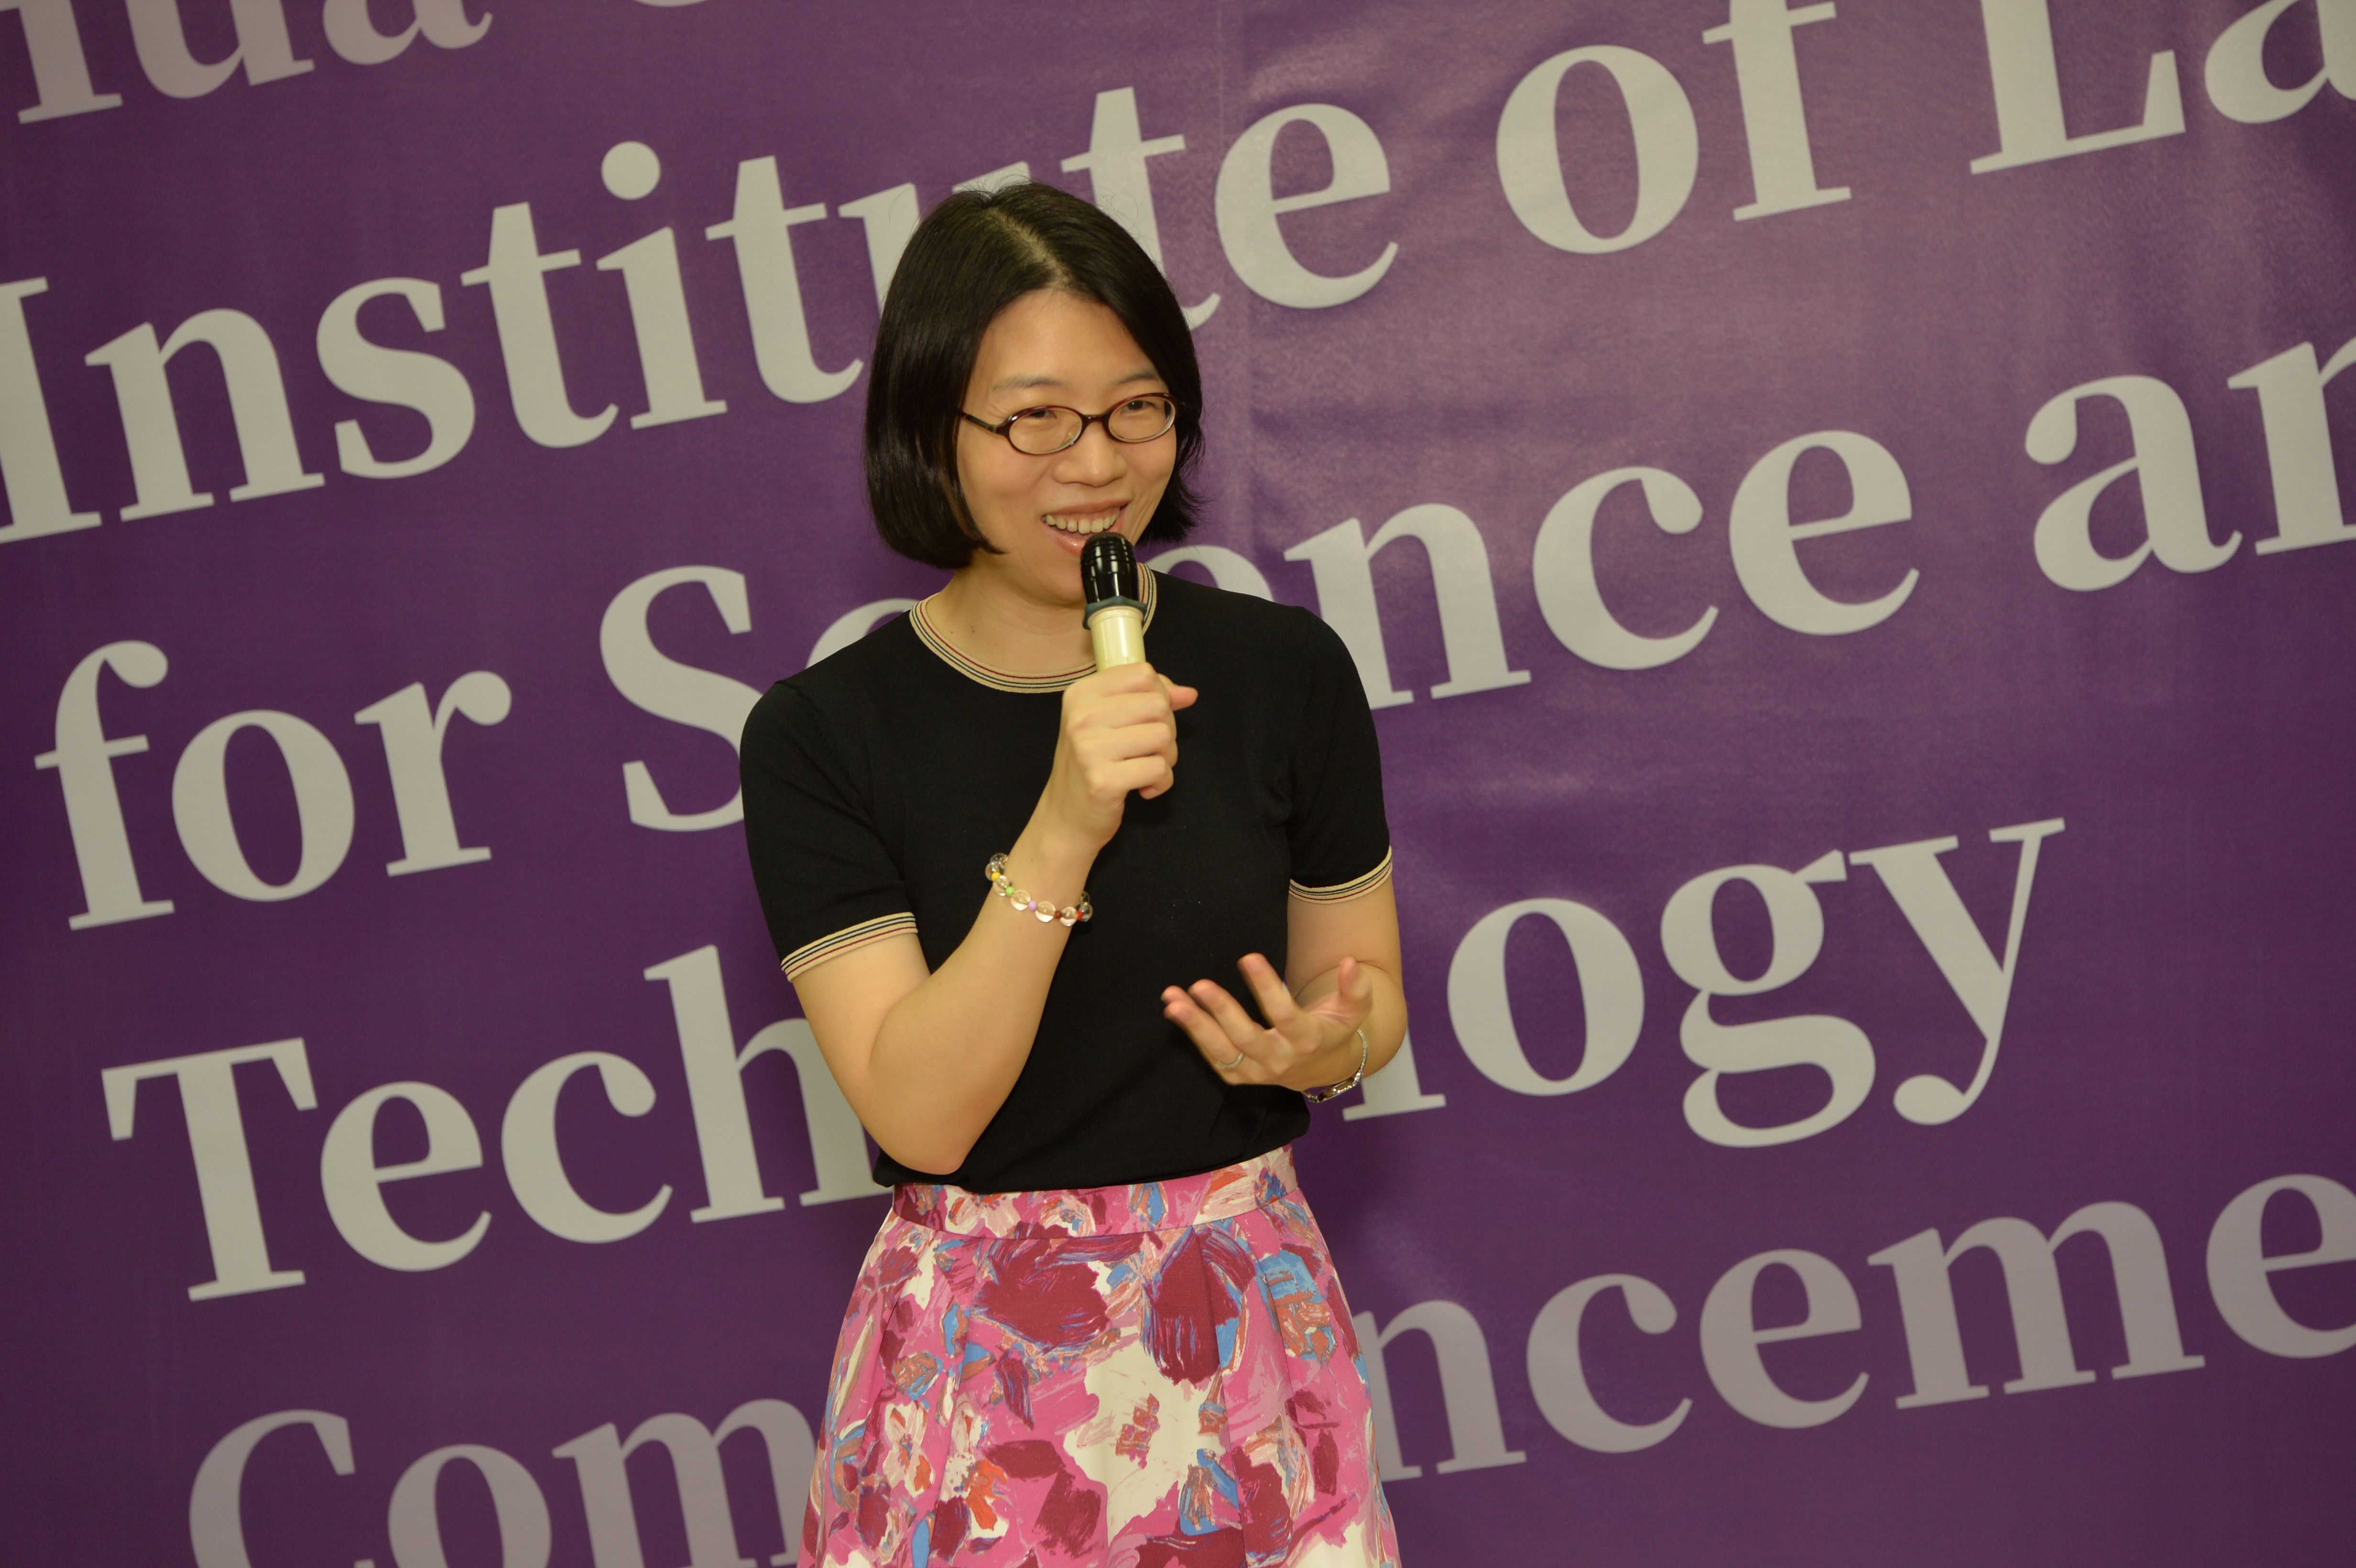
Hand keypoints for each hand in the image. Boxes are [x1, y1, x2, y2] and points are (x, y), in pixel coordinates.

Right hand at [1037, 662, 1196, 851]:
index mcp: (1081, 695)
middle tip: (1148, 750)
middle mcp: (1081, 717)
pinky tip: (1143, 788)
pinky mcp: (1103, 781)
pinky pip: (1159, 769)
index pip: (1142, 674)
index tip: (1149, 719)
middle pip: (1158, 704)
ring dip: (1165, 757)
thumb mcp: (1109, 723)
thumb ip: (1148, 700)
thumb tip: (1188, 693)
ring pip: (1162, 736)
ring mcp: (1089, 749)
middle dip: (1166, 730)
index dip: (1160, 696)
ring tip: (1144, 768)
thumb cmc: (1091, 766)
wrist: (1066, 817)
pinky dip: (1161, 782)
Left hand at [1163, 953, 1374, 1091]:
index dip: (1267, 988)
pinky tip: (1174, 1009)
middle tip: (1199, 984)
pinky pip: (1213, 1058)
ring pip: (1222, 1052)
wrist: (1321, 1067)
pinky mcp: (1239, 1076)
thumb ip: (1356, 988)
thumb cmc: (1333, 1029)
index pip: (1285, 1015)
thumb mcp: (1354, 1010)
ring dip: (1195, 1026)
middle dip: (1221, 1010)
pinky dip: (1192, 1036)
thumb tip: (1349, 963)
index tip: (1249, 957)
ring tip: (1172, 1001)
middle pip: (1246, 1038)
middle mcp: (1280, 1060)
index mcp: (1307, 1040)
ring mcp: (1257, 1071)